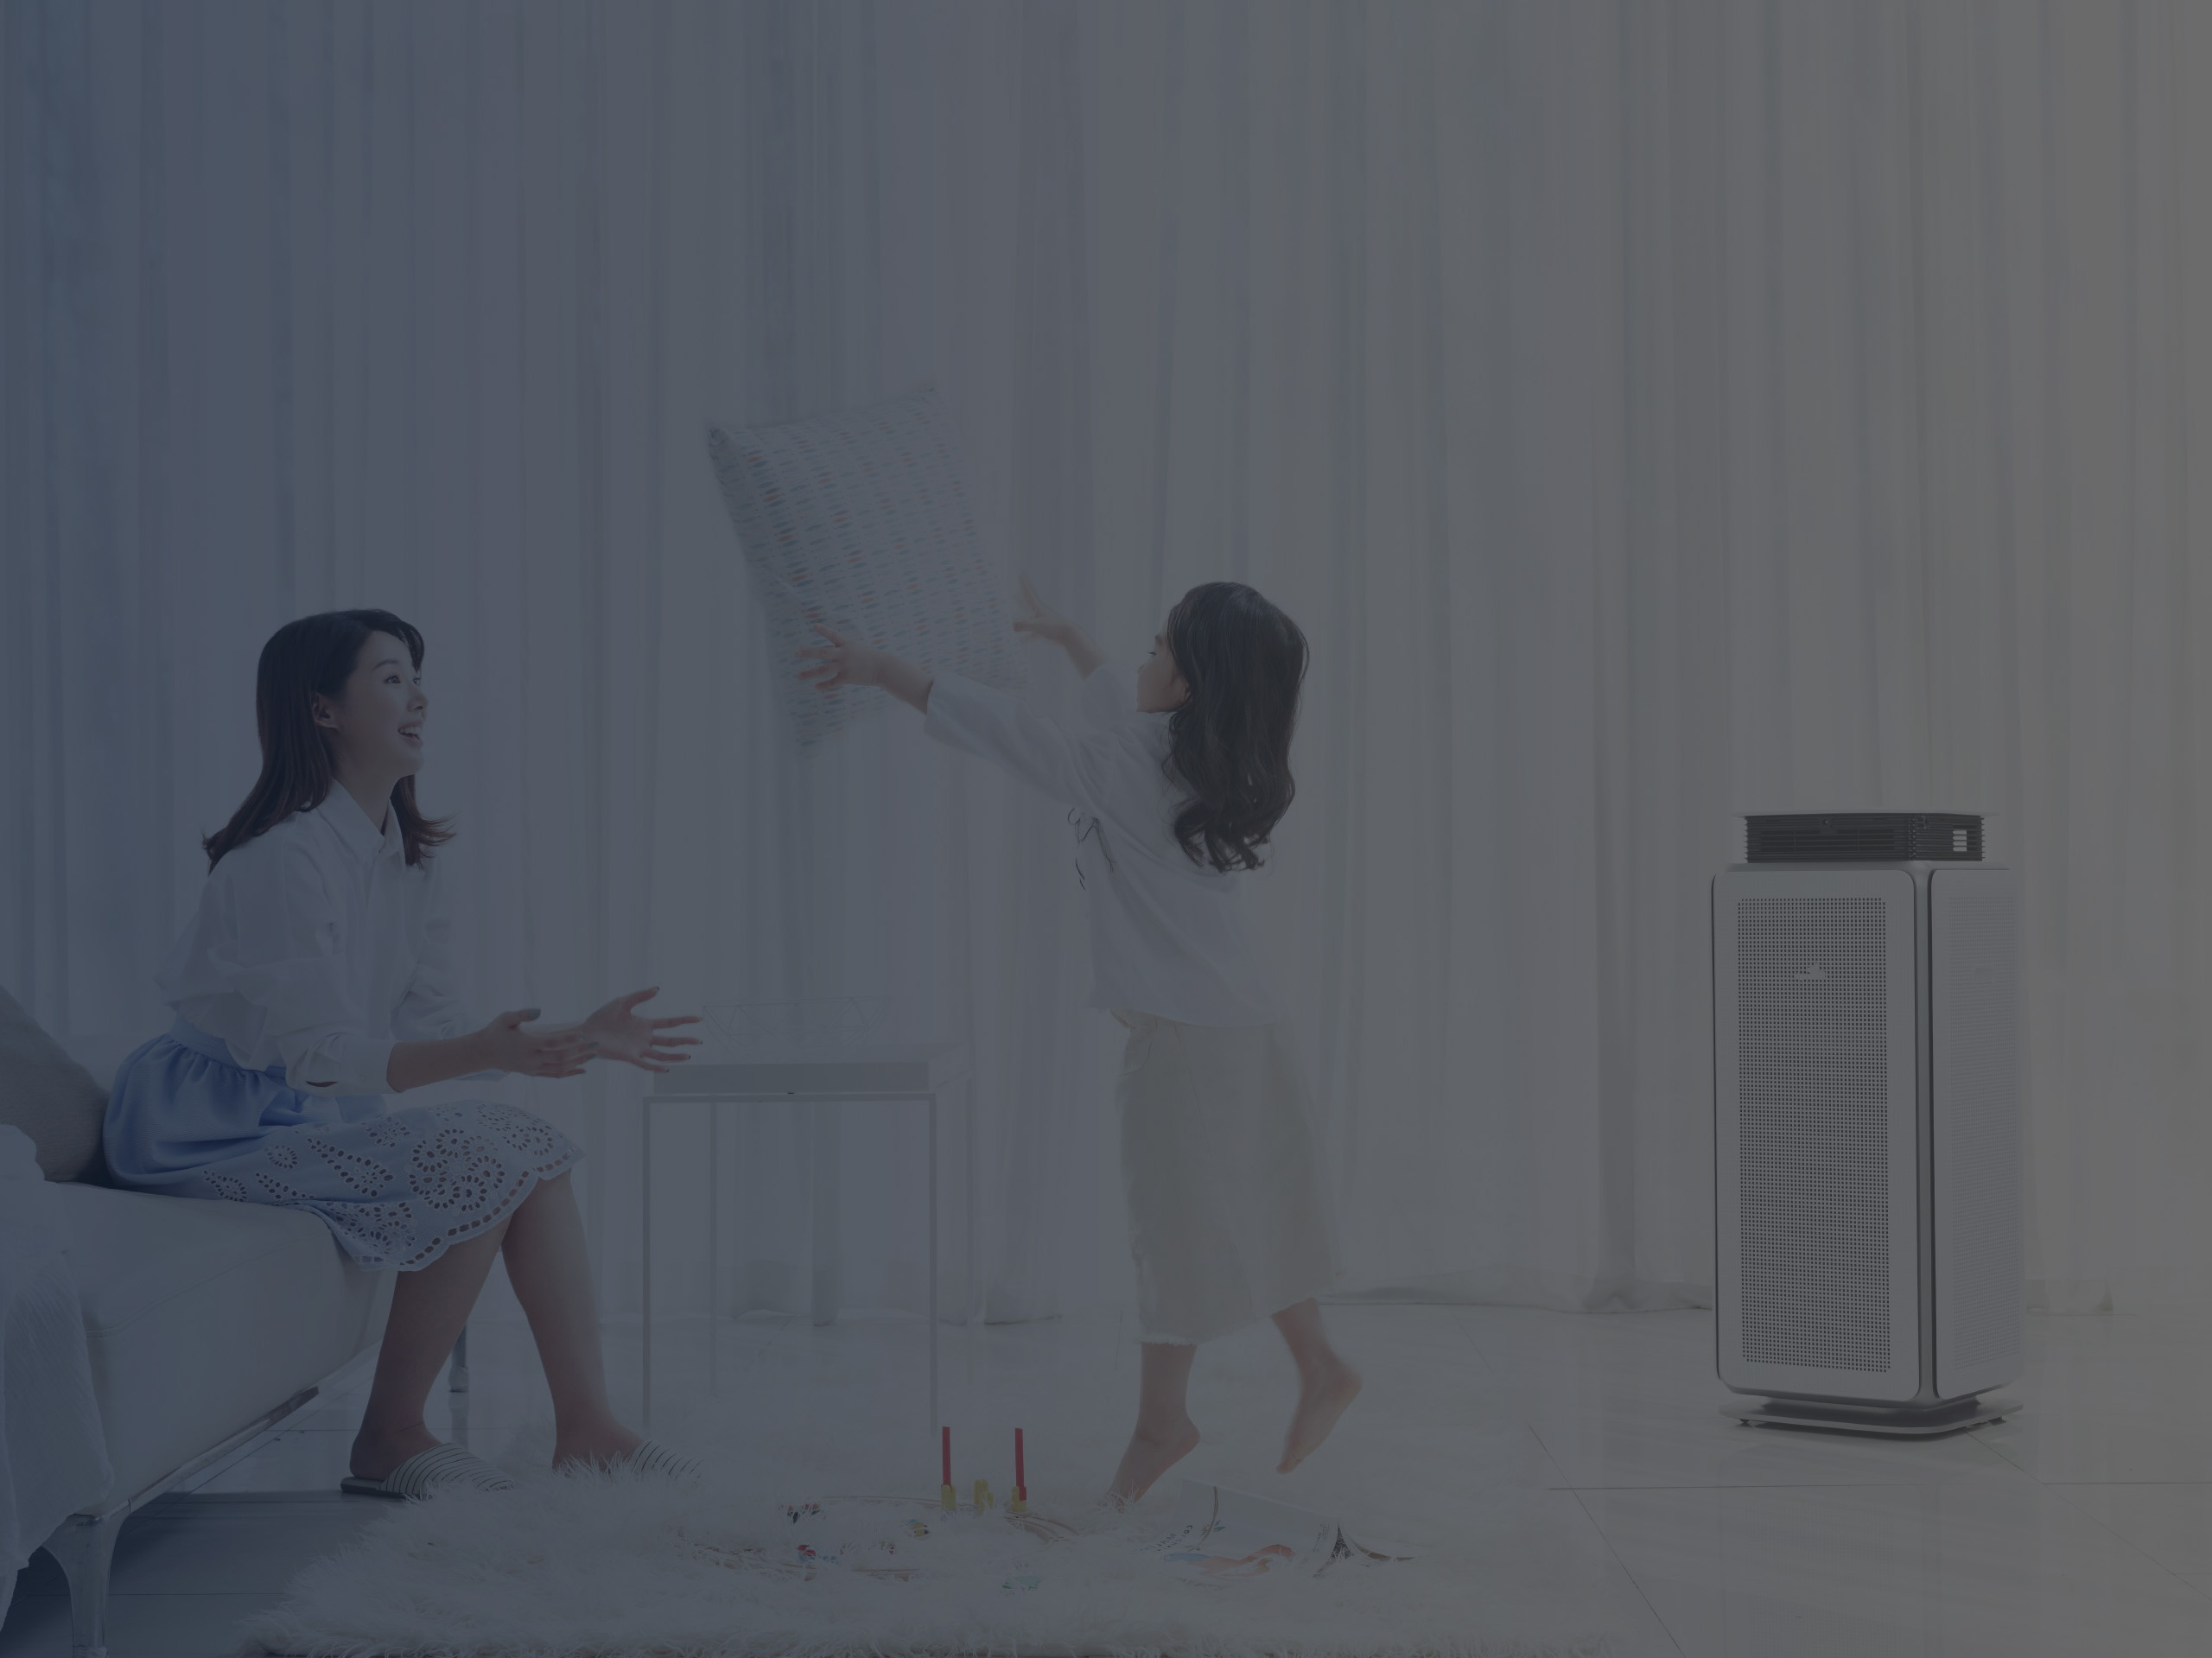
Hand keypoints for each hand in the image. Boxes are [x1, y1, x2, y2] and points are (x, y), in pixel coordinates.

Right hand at [477, 1009, 596, 1078]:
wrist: (483, 1053)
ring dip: (578, 1062)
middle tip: (596, 1043)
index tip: (583, 1034)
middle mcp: (531, 1059)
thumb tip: (539, 1011)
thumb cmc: (496, 1032)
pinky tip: (583, 1069)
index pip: (551, 1043)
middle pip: (560, 1058)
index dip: (568, 1039)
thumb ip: (522, 1014)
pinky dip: (569, 1073)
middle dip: (580, 1051)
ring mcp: (532, 1069)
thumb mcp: (505, 1018)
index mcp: (526, 1044)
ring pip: (559, 1069)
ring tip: (593, 1054)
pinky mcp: (533, 1073)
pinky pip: (554, 1075)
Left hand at [574, 987, 700, 1073]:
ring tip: (688, 1056)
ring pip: (661, 1054)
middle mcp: (644, 1038)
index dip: (684, 1020)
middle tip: (700, 1041)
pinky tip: (666, 1068)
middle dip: (685, 1041)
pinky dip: (655, 1067)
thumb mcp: (622, 1002)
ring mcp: (638, 1049)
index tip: (698, 1019)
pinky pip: (644, 1064)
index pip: (669, 1023)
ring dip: (674, 1056)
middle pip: (669, 1041)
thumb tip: (658, 989)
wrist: (586, 1032)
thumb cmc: (602, 1017)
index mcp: (645, 1024)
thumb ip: (640, 996)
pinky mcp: (628, 1057)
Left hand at [795, 624, 884, 691]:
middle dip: (808, 653)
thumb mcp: (858, 647)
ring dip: (809, 673)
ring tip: (798, 676)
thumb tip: (831, 651)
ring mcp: (845, 666)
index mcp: (847, 644)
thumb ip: (844, 647)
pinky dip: (823, 685)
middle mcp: (844, 654)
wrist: (884, 669)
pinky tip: (816, 687)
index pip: (833, 635)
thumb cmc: (871, 656)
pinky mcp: (847, 678)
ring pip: (823, 670)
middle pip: (822, 652)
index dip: (824, 630)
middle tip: (796, 653)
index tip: (814, 626)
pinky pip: (832, 682)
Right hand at [1011, 572, 1076, 646]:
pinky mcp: (1042, 632)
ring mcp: (1040, 623)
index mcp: (1037, 608)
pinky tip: (1020, 641)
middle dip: (1019, 600)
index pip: (1028, 593)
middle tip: (1013, 594)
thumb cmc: (1054, 627)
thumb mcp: (1036, 625)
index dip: (1023, 584)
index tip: (1021, 574)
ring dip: (1019, 619)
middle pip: (1026, 605)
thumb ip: (1022, 625)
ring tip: (1012, 617)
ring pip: (1027, 620)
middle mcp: (1038, 614)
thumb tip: (1009, 625)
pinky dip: (1025, 637)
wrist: (1068, 635)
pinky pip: (1031, 634)